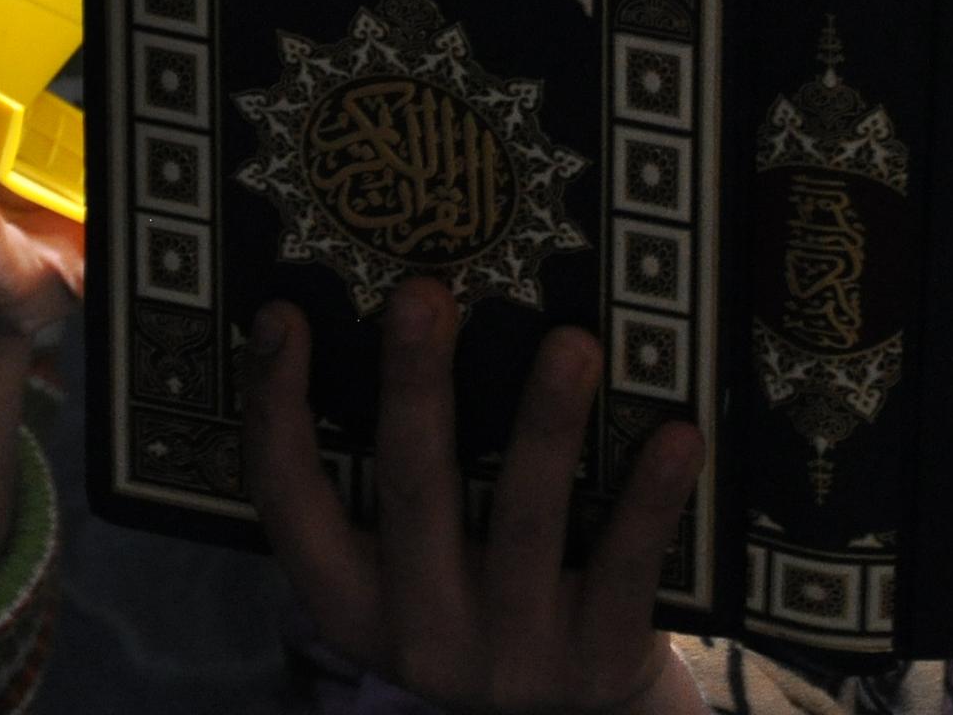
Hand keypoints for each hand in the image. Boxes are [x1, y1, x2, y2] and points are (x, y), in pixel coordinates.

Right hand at [246, 278, 705, 714]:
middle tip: (424, 293)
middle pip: (411, 494)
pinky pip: (626, 570)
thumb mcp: (417, 566)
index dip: (276, 409)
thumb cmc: (485, 596)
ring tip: (572, 342)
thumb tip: (403, 312)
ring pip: (525, 524)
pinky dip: (650, 501)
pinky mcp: (598, 659)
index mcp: (351, 598)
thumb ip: (401, 476)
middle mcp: (419, 634)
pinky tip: (676, 435)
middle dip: (415, 388)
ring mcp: (511, 655)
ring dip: (546, 426)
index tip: (281, 314)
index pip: (288, 500)